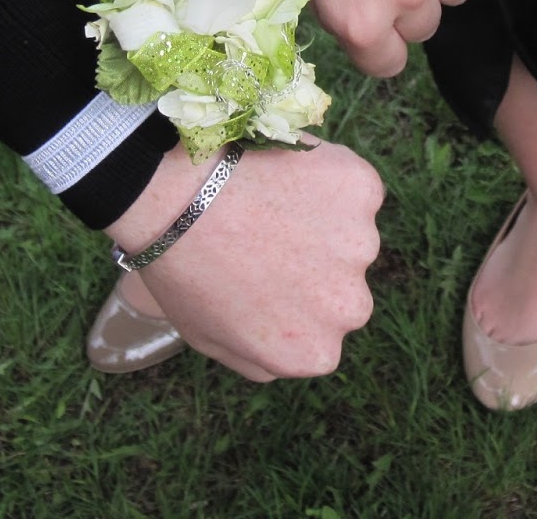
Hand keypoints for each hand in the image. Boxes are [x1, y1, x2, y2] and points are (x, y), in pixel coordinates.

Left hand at [107, 139, 383, 379]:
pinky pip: (354, 187)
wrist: (174, 197)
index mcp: (316, 353)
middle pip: (345, 285)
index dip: (293, 297)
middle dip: (318, 264)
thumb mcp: (212, 341)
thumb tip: (293, 350)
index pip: (321, 330)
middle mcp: (349, 308)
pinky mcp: (361, 190)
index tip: (264, 275)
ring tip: (270, 205)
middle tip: (270, 238)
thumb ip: (264, 360)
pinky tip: (287, 176)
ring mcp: (360, 245)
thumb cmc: (183, 270)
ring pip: (351, 233)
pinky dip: (330, 178)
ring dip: (324, 221)